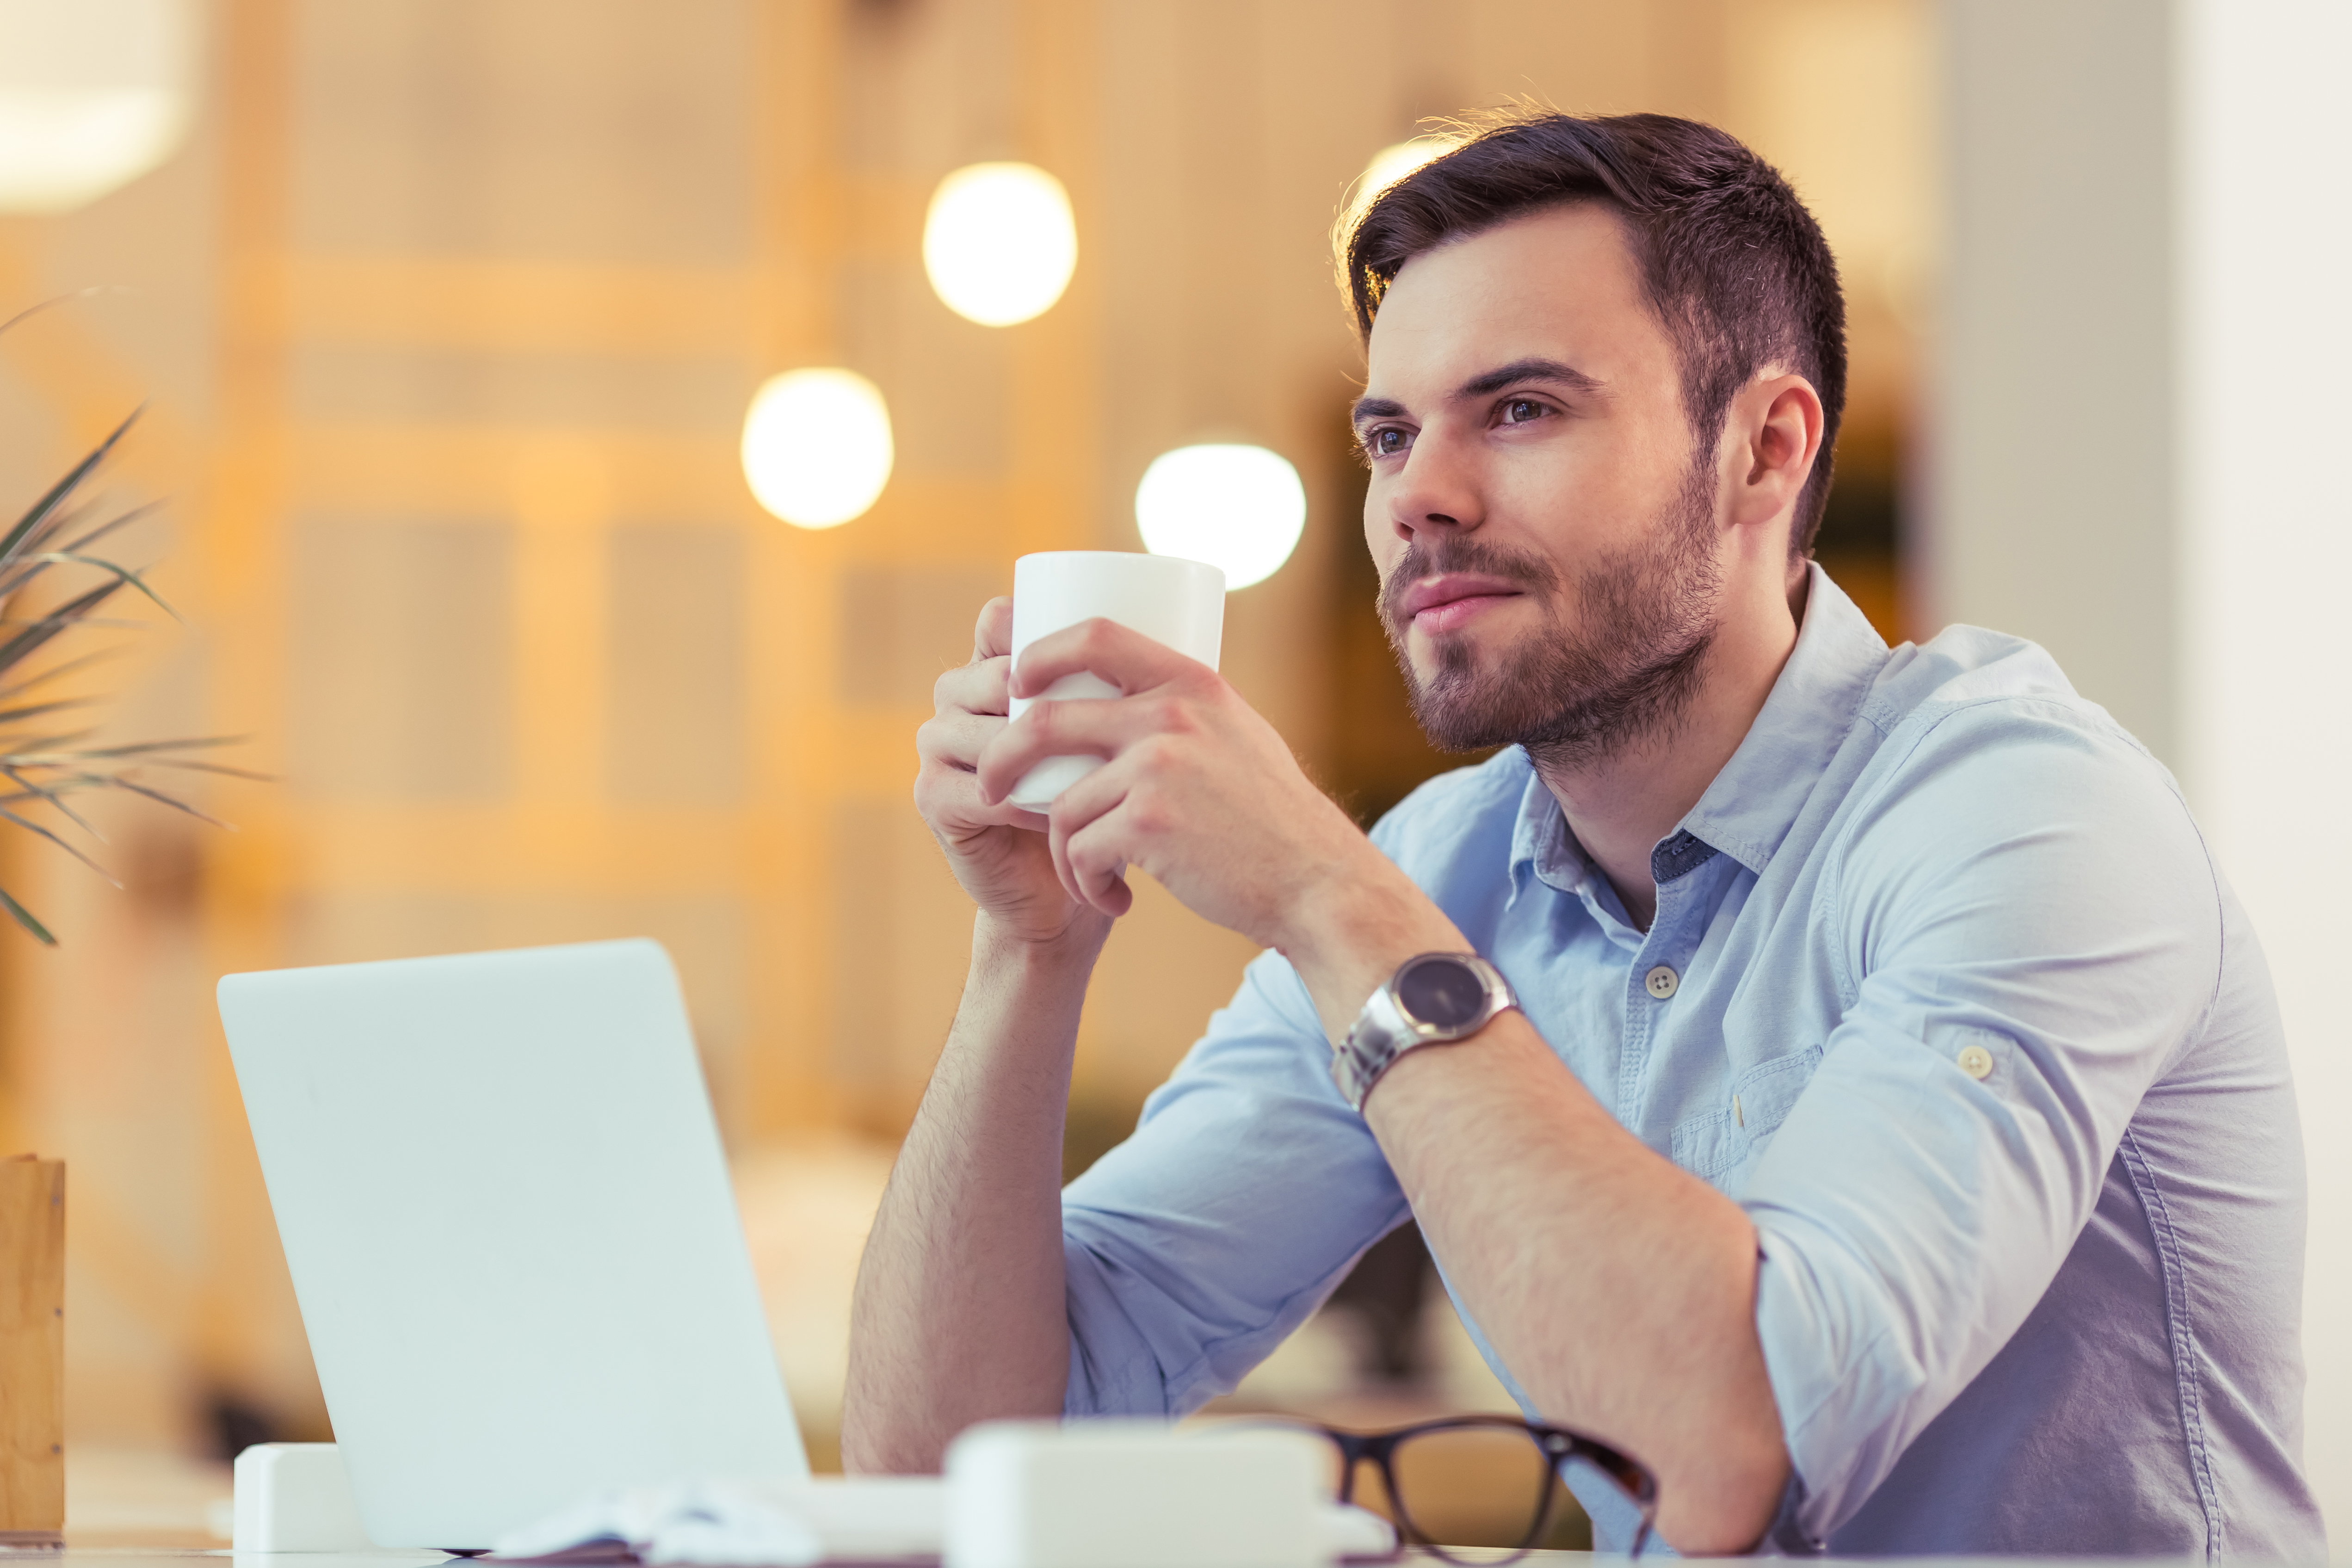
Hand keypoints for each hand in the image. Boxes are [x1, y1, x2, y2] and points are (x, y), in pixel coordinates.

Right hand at [913, 599, 1112, 951]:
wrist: (1080, 886)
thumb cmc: (1113, 799)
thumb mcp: (1122, 731)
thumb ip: (1133, 681)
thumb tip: (1195, 622)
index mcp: (996, 666)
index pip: (1000, 620)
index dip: (1038, 627)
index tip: (1101, 655)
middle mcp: (958, 697)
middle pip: (992, 672)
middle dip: (1048, 694)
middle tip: (1109, 723)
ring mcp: (940, 745)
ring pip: (985, 730)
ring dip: (1040, 751)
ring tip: (1093, 776)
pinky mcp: (934, 798)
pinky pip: (975, 788)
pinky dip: (1019, 802)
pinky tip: (1055, 816)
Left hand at [974, 617, 1390, 953]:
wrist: (1316, 883)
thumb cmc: (1274, 819)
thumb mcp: (1237, 735)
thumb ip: (1184, 712)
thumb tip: (1123, 700)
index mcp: (1191, 682)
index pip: (1094, 636)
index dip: (1038, 653)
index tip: (1015, 684)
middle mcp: (1171, 715)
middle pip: (1045, 722)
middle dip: (1002, 759)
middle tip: (991, 787)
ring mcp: (1158, 767)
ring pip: (1063, 806)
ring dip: (1066, 852)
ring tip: (1095, 878)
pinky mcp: (1149, 824)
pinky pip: (1080, 852)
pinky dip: (1087, 884)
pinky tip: (1116, 900)